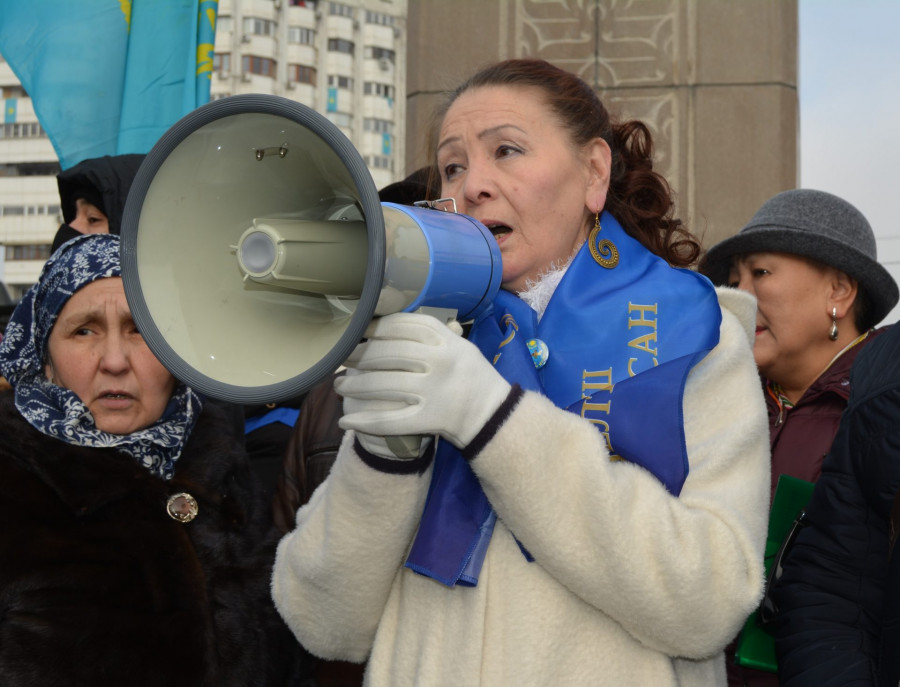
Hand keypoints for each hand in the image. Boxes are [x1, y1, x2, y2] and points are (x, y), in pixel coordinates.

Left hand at [335, 313, 510, 448]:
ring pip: (382, 385)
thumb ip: (427, 331)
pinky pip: (389, 421)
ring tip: (338, 386)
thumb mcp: (457, 343)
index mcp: (445, 340)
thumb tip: (383, 320)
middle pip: (387, 353)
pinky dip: (364, 422)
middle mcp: (439, 361)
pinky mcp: (427, 419)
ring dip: (354, 386)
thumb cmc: (469, 374)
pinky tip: (345, 421)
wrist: (492, 414)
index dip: (372, 328)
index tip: (356, 331)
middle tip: (339, 358)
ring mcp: (433, 391)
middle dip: (357, 356)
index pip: (399, 326)